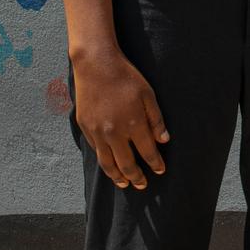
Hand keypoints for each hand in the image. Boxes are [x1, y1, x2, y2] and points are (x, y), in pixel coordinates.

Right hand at [71, 47, 168, 189]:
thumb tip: (164, 140)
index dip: (155, 163)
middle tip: (143, 185)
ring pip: (108, 163)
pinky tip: (110, 165)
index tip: (160, 171)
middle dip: (137, 177)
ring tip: (125, 184)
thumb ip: (156, 119)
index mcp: (133, 123)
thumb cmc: (126, 77)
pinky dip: (104, 162)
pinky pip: (96, 151)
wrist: (96, 64)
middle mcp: (114, 132)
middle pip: (127, 164)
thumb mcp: (148, 94)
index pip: (147, 152)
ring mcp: (97, 132)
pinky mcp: (85, 127)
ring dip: (118, 176)